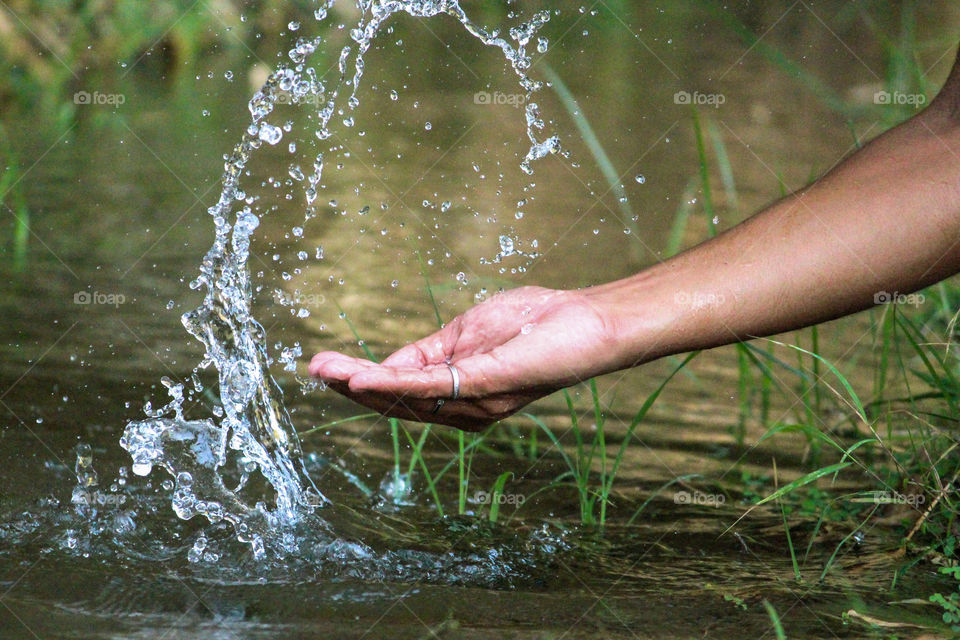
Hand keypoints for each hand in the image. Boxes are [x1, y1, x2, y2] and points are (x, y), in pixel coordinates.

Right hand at [309, 286, 620, 430]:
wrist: (587, 320)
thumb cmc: (535, 322)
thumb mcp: (467, 333)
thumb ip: (428, 353)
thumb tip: (380, 367)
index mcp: (459, 394)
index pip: (400, 393)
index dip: (360, 380)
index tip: (323, 366)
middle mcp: (465, 408)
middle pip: (397, 404)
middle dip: (352, 387)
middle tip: (313, 370)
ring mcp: (477, 401)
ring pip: (408, 399)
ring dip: (362, 385)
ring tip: (326, 372)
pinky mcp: (489, 385)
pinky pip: (434, 388)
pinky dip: (394, 384)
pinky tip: (363, 379)